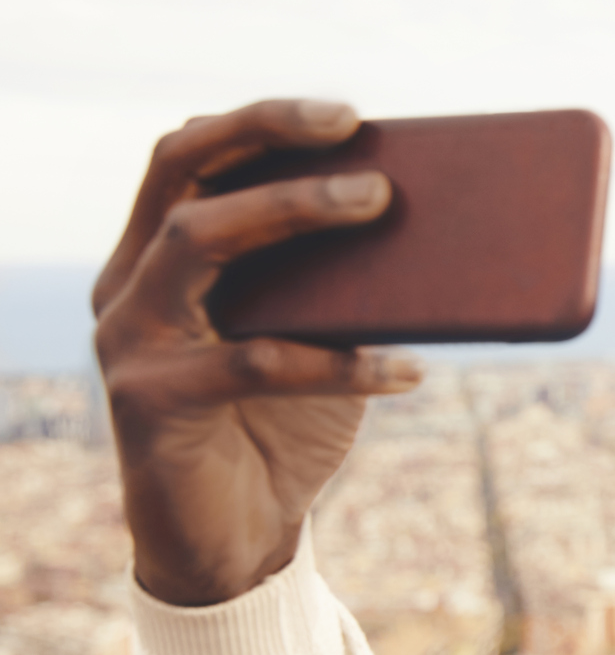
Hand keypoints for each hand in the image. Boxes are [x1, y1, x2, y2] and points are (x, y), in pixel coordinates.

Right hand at [93, 99, 421, 606]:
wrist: (239, 540)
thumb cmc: (284, 426)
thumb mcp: (318, 339)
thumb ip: (344, 284)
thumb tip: (445, 224)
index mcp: (159, 255)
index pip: (189, 155)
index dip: (260, 122)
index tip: (348, 114)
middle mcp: (129, 284)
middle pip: (179, 170)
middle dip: (265, 136)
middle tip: (354, 131)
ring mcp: (130, 340)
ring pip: (197, 241)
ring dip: (292, 209)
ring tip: (379, 205)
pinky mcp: (149, 403)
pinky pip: (249, 362)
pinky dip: (336, 361)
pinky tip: (406, 368)